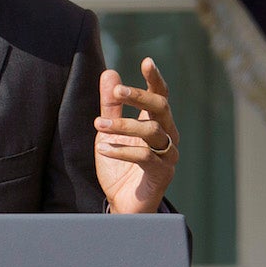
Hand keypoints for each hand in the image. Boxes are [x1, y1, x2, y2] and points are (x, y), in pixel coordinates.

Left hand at [94, 59, 176, 213]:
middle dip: (139, 96)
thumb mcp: (109, 132)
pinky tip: (103, 149)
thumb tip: (109, 73)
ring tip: (98, 125)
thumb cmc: (120, 166)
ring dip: (122, 125)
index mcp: (156, 122)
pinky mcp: (162, 173)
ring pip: (151, 131)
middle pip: (161, 108)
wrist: (123, 204)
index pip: (160, 95)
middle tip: (117, 90)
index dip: (155, 78)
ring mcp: (168, 154)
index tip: (147, 61)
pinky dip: (121, 150)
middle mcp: (167, 135)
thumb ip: (110, 105)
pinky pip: (144, 156)